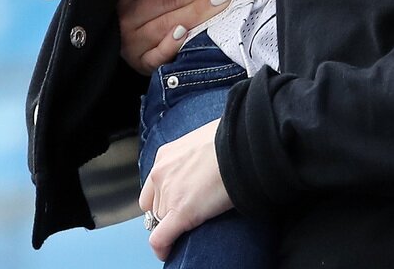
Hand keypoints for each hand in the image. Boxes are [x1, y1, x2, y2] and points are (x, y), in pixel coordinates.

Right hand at [118, 0, 243, 73]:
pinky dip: (170, 45)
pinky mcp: (141, 62)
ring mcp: (133, 40)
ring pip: (167, 23)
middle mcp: (128, 14)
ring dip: (198, 11)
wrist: (131, 48)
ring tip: (224, 0)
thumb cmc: (149, 12)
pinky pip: (155, 55)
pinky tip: (186, 35)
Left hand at [139, 120, 233, 260]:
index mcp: (165, 156)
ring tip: (187, 230)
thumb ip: (195, 156)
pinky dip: (162, 248)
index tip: (170, 205)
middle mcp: (160, 174)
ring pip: (159, 221)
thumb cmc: (231, 141)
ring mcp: (169, 194)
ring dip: (170, 227)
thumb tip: (206, 163)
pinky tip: (167, 253)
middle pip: (155, 204)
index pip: (153, 185)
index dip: (161, 198)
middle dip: (166, 213)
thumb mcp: (203, 142)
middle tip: (182, 218)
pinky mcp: (181, 213)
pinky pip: (161, 238)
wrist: (240, 147)